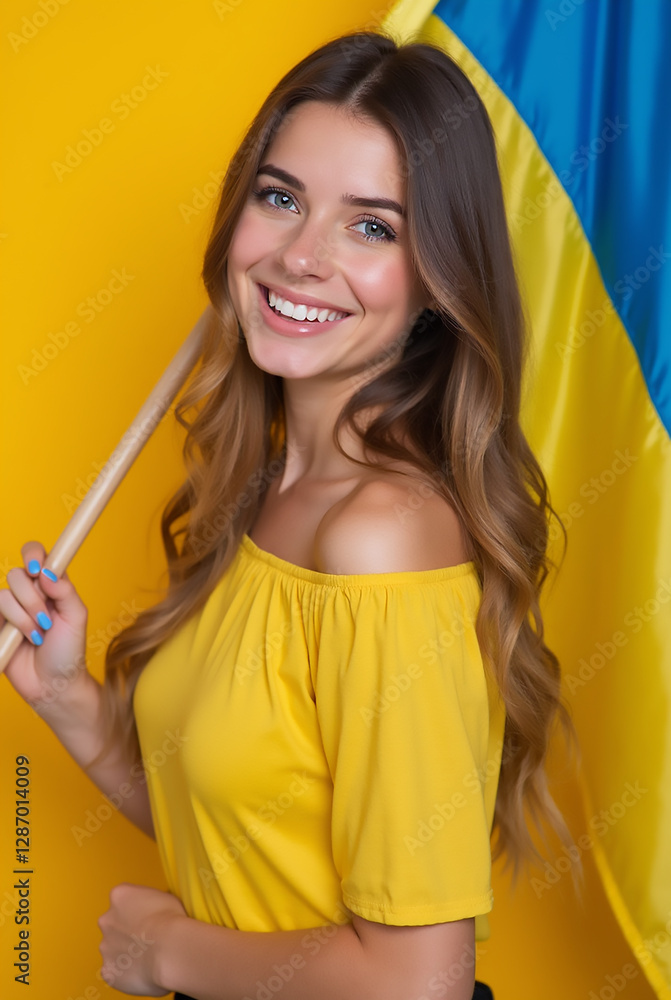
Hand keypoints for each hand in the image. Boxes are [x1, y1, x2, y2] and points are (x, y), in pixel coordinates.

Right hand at [0, 541, 88, 708]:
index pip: (36, 554)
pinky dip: (10, 625)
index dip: (32, 554)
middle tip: (47, 621)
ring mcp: (10, 609)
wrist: (52, 683)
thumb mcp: (76, 619)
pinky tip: (21, 640)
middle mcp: (29, 592)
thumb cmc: (68, 650)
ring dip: (22, 618)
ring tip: (37, 636)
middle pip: (17, 574)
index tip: (37, 570)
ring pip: (3, 595)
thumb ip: (66, 592)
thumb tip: (48, 572)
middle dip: (32, 599)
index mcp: (50, 584)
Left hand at [98, 882, 187, 995]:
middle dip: (126, 931)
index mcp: (119, 895)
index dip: (136, 910)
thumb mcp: (164, 896)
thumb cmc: (171, 919)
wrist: (169, 948)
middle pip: (113, 924)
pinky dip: (127, 972)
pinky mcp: (108, 971)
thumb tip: (153, 910)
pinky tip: (144, 971)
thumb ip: (150, 902)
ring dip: (126, 952)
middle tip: (147, 938)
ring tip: (149, 957)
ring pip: (113, 949)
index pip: (122, 899)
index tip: (149, 918)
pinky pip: (116, 971)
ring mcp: (105, 947)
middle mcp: (106, 920)